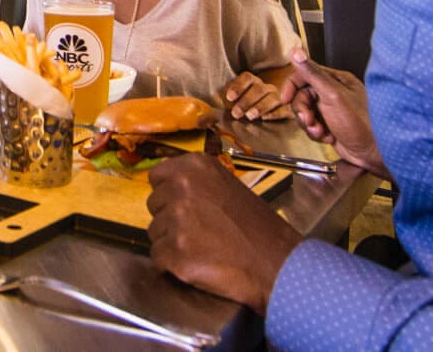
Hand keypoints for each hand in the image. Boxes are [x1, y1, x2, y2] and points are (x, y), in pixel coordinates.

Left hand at [146, 154, 300, 312]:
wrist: (277, 264)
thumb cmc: (257, 229)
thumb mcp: (228, 187)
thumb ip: (196, 182)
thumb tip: (167, 182)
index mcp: (195, 167)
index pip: (158, 177)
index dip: (170, 194)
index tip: (186, 206)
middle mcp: (181, 187)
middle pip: (154, 204)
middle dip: (170, 219)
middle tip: (201, 231)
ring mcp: (176, 219)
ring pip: (155, 232)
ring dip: (172, 242)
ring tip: (204, 248)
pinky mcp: (174, 251)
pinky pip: (158, 257)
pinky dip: (174, 265)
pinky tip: (200, 263)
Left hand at [222, 71, 287, 121]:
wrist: (273, 113)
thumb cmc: (250, 108)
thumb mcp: (238, 102)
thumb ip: (228, 103)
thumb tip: (211, 110)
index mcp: (254, 83)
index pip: (247, 77)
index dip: (238, 86)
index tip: (229, 98)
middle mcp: (267, 88)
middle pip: (258, 89)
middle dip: (246, 101)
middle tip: (236, 113)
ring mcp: (279, 97)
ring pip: (272, 98)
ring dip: (260, 106)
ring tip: (250, 116)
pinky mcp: (287, 109)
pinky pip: (284, 109)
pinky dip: (275, 113)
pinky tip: (265, 118)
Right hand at [276, 49, 386, 178]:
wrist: (373, 153)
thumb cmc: (362, 123)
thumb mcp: (333, 95)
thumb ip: (313, 74)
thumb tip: (297, 53)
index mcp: (336, 80)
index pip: (305, 75)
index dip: (292, 86)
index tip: (285, 98)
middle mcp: (333, 93)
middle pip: (302, 96)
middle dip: (303, 111)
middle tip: (309, 120)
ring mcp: (331, 110)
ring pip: (305, 113)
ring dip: (309, 125)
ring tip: (321, 131)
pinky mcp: (330, 125)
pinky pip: (311, 127)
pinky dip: (316, 134)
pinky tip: (328, 137)